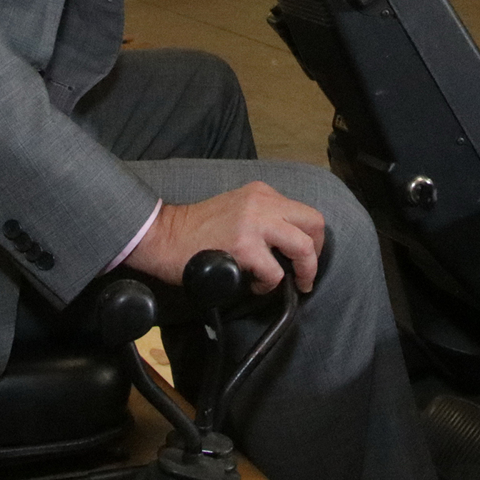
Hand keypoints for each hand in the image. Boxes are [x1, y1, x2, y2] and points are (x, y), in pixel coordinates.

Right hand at [123, 182, 324, 293]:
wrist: (163, 236)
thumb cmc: (197, 230)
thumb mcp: (237, 210)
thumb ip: (263, 218)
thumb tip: (288, 245)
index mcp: (262, 193)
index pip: (305, 211)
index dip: (313, 237)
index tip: (305, 256)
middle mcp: (262, 202)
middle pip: (314, 223)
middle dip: (316, 253)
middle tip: (306, 273)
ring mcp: (253, 223)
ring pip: (303, 246)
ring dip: (305, 270)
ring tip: (296, 284)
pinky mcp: (243, 246)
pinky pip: (274, 271)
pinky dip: (270, 284)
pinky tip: (257, 286)